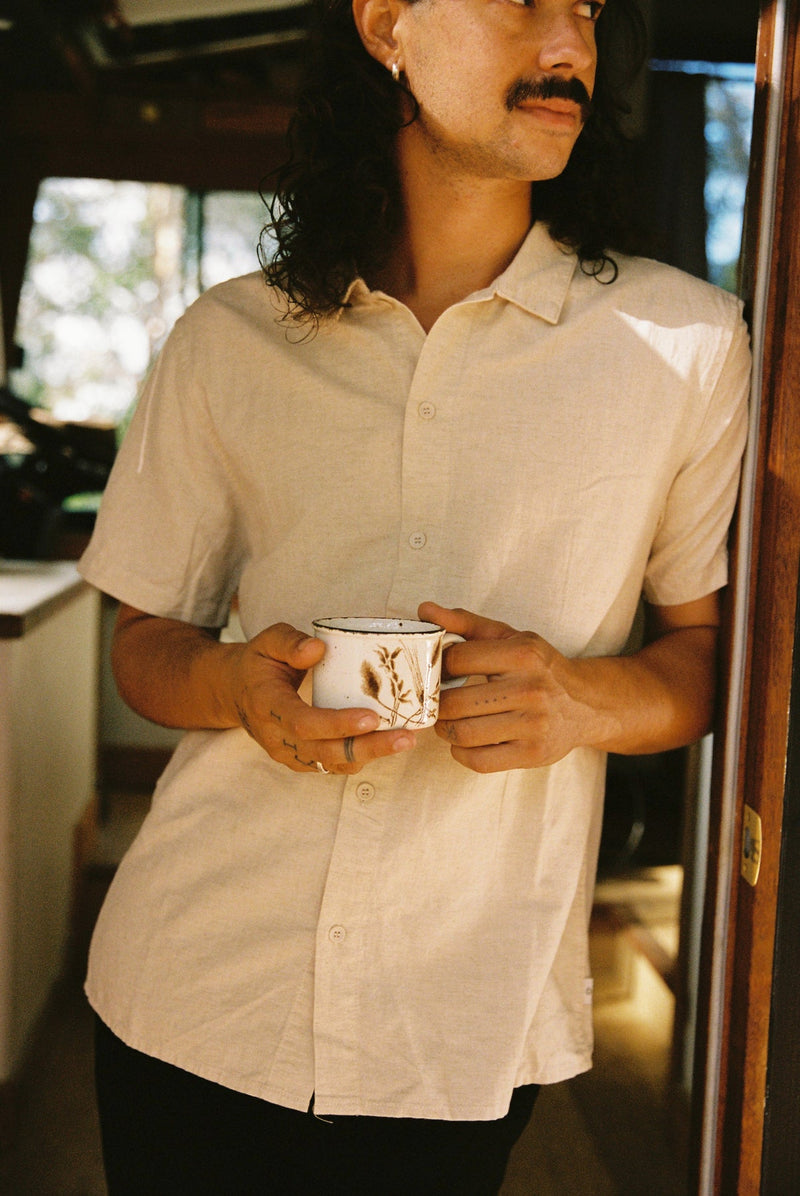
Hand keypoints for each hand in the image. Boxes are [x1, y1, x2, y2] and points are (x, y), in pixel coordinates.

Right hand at [230, 622, 417, 773]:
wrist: (235, 691)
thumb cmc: (258, 662)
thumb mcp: (266, 641)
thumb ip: (289, 642)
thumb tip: (318, 649)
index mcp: (267, 706)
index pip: (303, 723)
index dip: (337, 724)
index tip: (371, 718)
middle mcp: (277, 738)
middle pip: (325, 752)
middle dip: (368, 748)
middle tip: (405, 737)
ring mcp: (289, 753)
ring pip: (333, 763)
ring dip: (371, 755)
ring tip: (406, 740)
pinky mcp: (301, 759)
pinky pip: (333, 765)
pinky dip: (362, 757)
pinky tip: (388, 743)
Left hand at [418, 602, 595, 772]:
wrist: (585, 705)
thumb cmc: (539, 668)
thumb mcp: (509, 638)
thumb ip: (466, 624)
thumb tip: (425, 610)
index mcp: (523, 654)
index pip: (457, 660)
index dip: (438, 667)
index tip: (438, 672)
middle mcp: (531, 689)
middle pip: (455, 702)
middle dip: (437, 704)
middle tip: (438, 701)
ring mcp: (534, 725)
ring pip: (463, 734)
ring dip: (446, 730)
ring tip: (449, 721)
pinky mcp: (533, 754)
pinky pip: (479, 761)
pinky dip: (462, 753)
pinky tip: (466, 741)